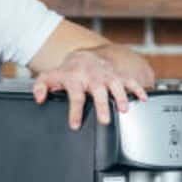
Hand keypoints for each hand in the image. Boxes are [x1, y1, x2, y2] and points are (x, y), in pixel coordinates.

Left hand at [32, 49, 149, 128]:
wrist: (83, 56)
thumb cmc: (67, 72)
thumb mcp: (50, 77)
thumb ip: (40, 87)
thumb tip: (38, 98)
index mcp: (75, 78)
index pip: (75, 96)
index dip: (75, 111)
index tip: (75, 125)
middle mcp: (92, 76)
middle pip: (98, 91)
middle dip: (102, 105)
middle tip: (105, 120)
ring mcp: (106, 75)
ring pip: (115, 85)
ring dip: (121, 97)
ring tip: (124, 110)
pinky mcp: (117, 75)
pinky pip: (129, 80)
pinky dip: (137, 89)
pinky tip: (143, 98)